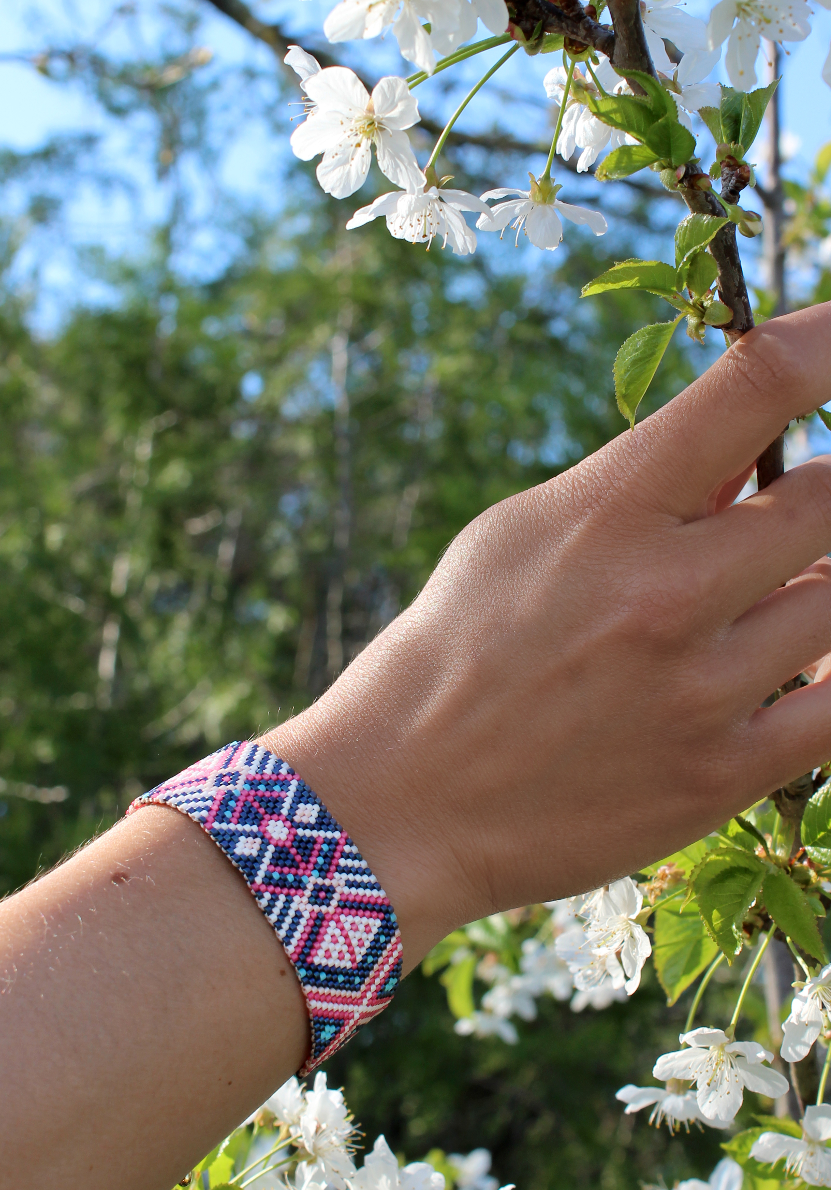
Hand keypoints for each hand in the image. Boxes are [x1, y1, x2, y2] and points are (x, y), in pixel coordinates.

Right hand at [265, 304, 830, 965]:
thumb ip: (635, 492)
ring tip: (775, 602)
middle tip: (799, 516)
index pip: (760, 383)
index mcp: (607, 513)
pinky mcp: (721, 776)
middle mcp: (665, 593)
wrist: (402, 805)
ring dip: (826, 589)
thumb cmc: (451, 654)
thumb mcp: (518, 537)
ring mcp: (701, 690)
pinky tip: (803, 669)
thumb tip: (747, 462)